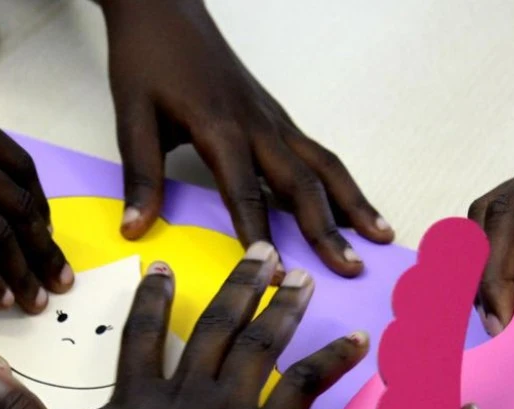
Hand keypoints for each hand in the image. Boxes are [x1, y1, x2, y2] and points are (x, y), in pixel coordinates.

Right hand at [0, 242, 367, 408]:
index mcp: (139, 396)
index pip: (147, 335)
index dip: (153, 298)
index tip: (164, 266)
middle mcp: (188, 390)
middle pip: (217, 327)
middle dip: (239, 286)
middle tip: (262, 250)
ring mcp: (229, 408)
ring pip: (260, 346)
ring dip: (283, 309)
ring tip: (302, 278)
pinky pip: (303, 388)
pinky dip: (330, 363)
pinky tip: (356, 341)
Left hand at [99, 0, 391, 276]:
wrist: (163, 9)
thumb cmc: (147, 59)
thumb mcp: (132, 115)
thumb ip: (140, 174)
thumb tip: (135, 227)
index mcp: (220, 128)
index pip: (245, 194)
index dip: (259, 237)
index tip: (273, 277)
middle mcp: (257, 125)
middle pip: (302, 183)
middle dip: (328, 230)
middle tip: (350, 269)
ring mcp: (273, 119)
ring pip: (323, 164)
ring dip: (352, 203)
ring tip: (381, 236)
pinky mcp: (276, 116)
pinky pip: (316, 153)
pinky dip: (340, 183)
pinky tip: (352, 207)